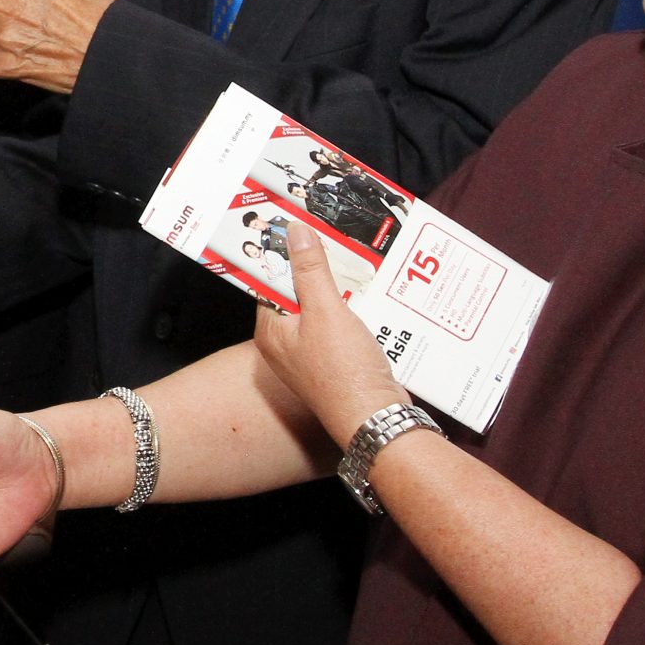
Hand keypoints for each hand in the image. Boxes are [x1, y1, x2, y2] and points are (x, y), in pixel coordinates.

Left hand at [250, 222, 406, 448]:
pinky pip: (338, 323)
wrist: (376, 417)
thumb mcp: (326, 310)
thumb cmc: (345, 372)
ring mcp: (310, 353)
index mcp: (271, 331)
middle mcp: (285, 343)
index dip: (284, 254)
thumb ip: (310, 270)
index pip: (269, 281)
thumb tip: (295, 233)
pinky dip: (351, 308)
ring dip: (337, 288)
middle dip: (316, 268)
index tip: (297, 228)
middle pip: (296, 291)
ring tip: (354, 263)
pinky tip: (368, 295)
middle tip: (331, 240)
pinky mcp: (334, 359)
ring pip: (320, 306)